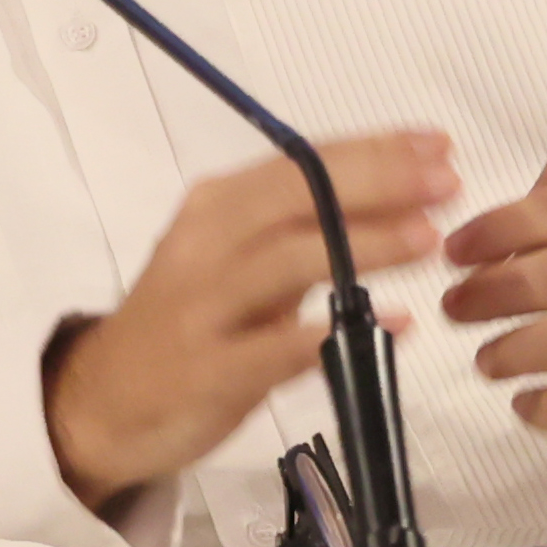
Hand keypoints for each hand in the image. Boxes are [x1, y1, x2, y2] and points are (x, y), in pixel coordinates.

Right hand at [45, 131, 455, 508]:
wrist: (101, 402)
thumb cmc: (182, 324)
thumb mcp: (229, 258)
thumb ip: (297, 229)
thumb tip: (397, 198)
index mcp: (214, 208)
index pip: (298, 163)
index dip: (371, 150)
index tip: (434, 143)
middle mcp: (205, 244)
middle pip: (294, 197)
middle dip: (376, 182)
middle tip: (446, 179)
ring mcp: (204, 307)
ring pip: (287, 260)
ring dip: (362, 244)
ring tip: (428, 237)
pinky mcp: (209, 370)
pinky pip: (278, 348)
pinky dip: (334, 331)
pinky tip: (392, 324)